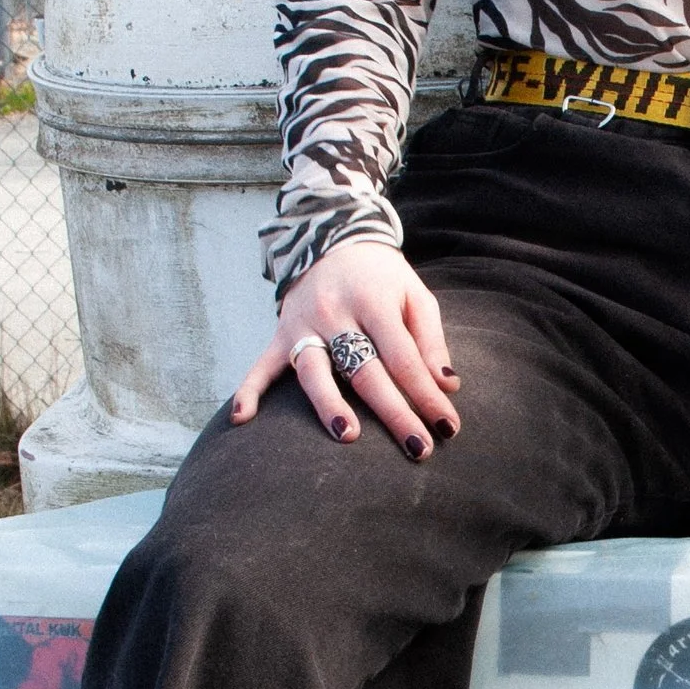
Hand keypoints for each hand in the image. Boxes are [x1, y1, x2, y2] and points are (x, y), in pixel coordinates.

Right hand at [230, 243, 461, 461]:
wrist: (331, 240)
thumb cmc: (382, 279)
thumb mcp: (415, 295)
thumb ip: (431, 340)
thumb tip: (447, 384)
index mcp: (374, 302)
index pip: (403, 358)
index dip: (426, 395)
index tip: (447, 426)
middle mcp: (335, 314)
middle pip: (365, 372)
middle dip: (394, 413)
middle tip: (419, 448)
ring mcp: (303, 325)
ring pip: (314, 371)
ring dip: (329, 404)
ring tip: (347, 434)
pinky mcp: (280, 335)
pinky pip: (262, 366)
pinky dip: (250, 391)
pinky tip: (242, 419)